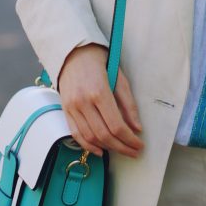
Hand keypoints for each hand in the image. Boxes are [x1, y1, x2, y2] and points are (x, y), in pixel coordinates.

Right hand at [57, 44, 143, 158]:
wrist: (74, 53)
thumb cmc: (100, 62)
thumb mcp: (120, 78)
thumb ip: (128, 104)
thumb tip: (137, 128)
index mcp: (99, 92)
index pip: (116, 125)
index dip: (129, 139)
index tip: (140, 145)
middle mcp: (83, 102)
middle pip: (104, 135)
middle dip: (122, 147)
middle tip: (134, 152)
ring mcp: (72, 107)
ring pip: (90, 137)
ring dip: (108, 148)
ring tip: (121, 150)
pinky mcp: (65, 110)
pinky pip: (76, 134)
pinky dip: (88, 146)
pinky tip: (101, 150)